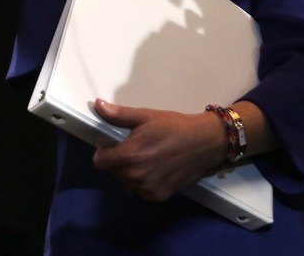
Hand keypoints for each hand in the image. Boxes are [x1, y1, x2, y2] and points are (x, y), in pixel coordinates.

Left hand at [92, 99, 227, 201]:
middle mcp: (134, 177)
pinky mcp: (158, 197)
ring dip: (133, 172)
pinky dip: (146, 182)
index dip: (105, 151)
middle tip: (138, 148)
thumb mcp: (146, 117)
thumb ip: (119, 115)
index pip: (100, 162)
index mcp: (128, 156)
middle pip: (114, 171)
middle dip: (121, 160)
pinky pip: (142, 190)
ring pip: (128, 182)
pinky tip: (159, 169)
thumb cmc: (175, 127)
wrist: (205, 142)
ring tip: (150, 158)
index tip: (115, 145)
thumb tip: (98, 105)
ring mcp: (146, 190)